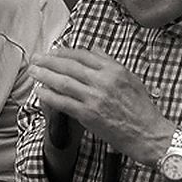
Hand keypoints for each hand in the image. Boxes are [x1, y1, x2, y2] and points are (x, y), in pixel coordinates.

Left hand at [29, 46, 173, 164]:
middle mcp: (104, 81)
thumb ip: (110, 63)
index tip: (53, 52)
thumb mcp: (131, 79)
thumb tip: (95, 49)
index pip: (83, 55)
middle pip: (70, 66)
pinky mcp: (89, 114)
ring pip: (63, 82)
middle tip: (36, 58)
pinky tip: (40, 92)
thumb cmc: (142, 109)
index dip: (65, 52)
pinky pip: (64, 102)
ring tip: (33, 71)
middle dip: (49, 60)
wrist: (148, 133)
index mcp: (114, 70)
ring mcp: (95, 98)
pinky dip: (49, 96)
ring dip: (45, 75)